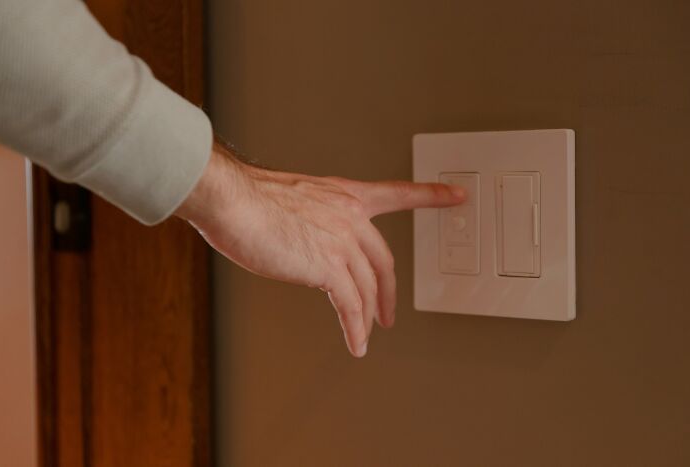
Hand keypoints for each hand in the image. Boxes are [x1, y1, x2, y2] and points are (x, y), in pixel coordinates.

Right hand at [176, 141, 465, 356]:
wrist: (232, 200)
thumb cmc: (249, 198)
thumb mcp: (293, 198)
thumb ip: (312, 219)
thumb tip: (307, 241)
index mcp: (344, 195)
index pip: (397, 193)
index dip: (431, 196)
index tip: (457, 195)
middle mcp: (350, 216)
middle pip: (385, 261)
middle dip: (389, 291)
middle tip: (389, 311)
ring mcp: (342, 241)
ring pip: (368, 288)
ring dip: (370, 315)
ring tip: (367, 334)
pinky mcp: (328, 267)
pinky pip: (350, 306)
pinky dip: (355, 329)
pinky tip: (356, 343)